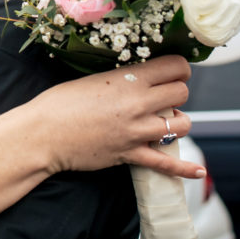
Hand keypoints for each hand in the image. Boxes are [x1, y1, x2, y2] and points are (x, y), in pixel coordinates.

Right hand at [34, 55, 202, 176]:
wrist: (42, 134)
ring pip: (183, 125)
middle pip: (182, 93)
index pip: (175, 67)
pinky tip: (197, 171)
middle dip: (176, 93)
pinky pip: (166, 163)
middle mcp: (138, 103)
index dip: (178, 68)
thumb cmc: (58, 104)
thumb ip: (120, 79)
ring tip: (166, 122)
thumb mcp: (91, 80)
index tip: (172, 72)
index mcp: (128, 80)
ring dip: (178, 123)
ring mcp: (137, 131)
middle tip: (163, 96)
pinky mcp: (132, 154)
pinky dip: (184, 169)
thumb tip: (138, 79)